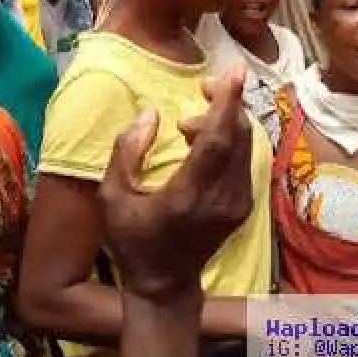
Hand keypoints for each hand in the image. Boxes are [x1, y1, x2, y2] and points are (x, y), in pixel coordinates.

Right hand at [99, 67, 252, 300]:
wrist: (165, 285)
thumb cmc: (132, 240)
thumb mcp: (112, 197)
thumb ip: (127, 151)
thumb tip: (151, 114)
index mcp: (188, 196)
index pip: (217, 141)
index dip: (227, 103)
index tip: (235, 71)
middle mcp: (222, 198)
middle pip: (237, 136)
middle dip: (225, 103)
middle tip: (201, 87)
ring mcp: (238, 204)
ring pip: (245, 145)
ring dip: (225, 120)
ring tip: (189, 124)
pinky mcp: (244, 205)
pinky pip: (244, 158)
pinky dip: (229, 138)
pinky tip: (202, 140)